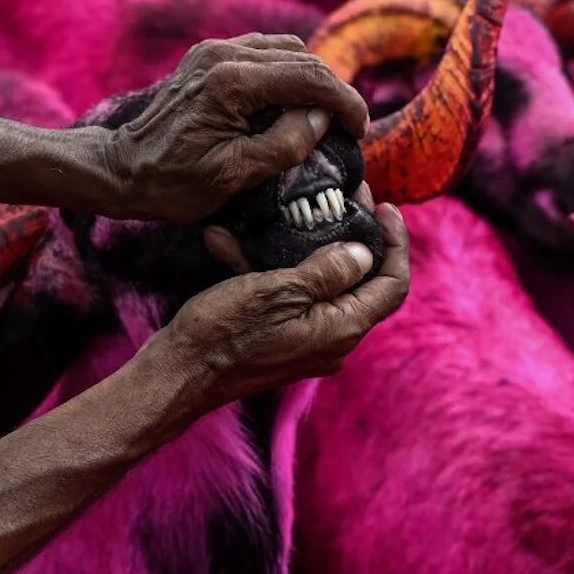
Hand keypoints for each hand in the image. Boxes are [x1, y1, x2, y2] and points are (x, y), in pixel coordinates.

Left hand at [100, 33, 368, 223]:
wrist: (119, 170)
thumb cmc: (173, 182)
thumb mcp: (236, 175)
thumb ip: (285, 144)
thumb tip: (321, 119)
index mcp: (233, 82)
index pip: (311, 78)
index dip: (346, 103)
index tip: (360, 131)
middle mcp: (224, 55)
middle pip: (303, 57)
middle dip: (334, 91)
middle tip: (349, 127)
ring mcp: (214, 51)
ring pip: (286, 50)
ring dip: (312, 79)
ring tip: (323, 116)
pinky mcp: (208, 57)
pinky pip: (263, 53)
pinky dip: (287, 73)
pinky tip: (291, 103)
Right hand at [149, 201, 408, 406]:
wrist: (177, 376)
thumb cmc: (225, 333)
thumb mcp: (278, 291)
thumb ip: (328, 272)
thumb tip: (363, 254)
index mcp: (343, 329)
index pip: (392, 285)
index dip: (396, 244)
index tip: (384, 208)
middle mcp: (335, 340)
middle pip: (362, 283)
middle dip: (354, 236)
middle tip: (344, 198)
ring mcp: (310, 340)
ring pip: (322, 285)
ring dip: (304, 247)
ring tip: (290, 208)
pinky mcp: (283, 338)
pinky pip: (289, 296)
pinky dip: (270, 269)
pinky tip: (231, 242)